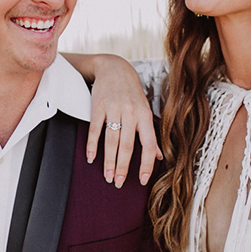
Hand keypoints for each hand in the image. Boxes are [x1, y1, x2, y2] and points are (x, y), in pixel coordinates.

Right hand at [85, 55, 161, 187]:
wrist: (114, 68)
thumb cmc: (132, 92)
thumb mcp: (145, 109)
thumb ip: (151, 133)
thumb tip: (159, 156)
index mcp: (145, 115)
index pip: (148, 143)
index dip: (146, 163)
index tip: (141, 180)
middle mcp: (131, 112)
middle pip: (127, 145)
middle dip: (122, 167)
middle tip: (118, 183)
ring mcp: (113, 109)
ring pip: (111, 140)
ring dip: (108, 161)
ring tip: (107, 176)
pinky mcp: (98, 106)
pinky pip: (95, 130)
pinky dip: (92, 145)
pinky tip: (91, 158)